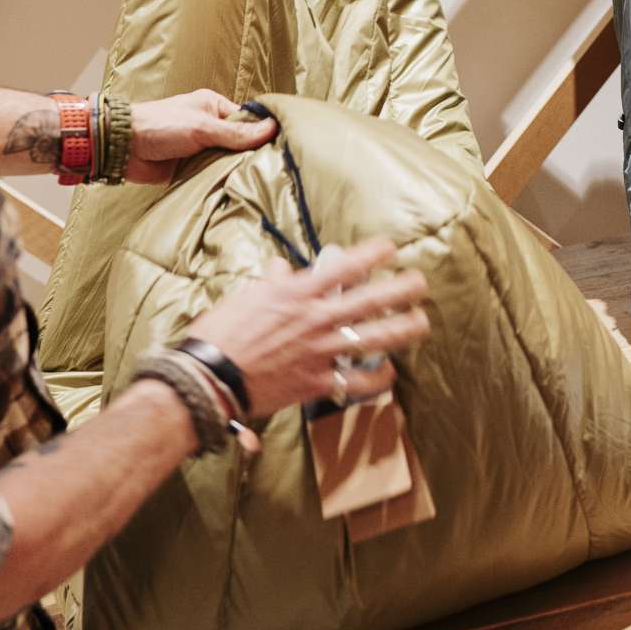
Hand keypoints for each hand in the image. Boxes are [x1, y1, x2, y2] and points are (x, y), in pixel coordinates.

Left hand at [126, 90, 278, 183]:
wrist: (121, 148)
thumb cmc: (159, 126)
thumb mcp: (202, 127)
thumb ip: (237, 133)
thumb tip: (274, 129)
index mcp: (214, 107)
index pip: (249, 121)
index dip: (264, 134)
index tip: (281, 149)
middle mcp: (211, 127)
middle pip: (242, 143)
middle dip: (251, 155)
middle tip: (272, 169)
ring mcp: (203, 149)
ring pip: (230, 161)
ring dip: (237, 170)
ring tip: (258, 181)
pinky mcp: (194, 168)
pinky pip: (216, 175)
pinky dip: (223, 181)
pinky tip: (239, 188)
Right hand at [181, 238, 431, 416]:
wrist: (208, 375)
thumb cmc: (222, 333)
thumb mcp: (246, 297)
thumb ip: (273, 282)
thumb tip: (282, 267)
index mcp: (297, 294)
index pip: (344, 267)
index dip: (373, 254)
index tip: (391, 248)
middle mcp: (316, 319)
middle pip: (371, 300)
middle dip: (402, 289)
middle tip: (422, 283)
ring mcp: (321, 351)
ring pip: (375, 338)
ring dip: (404, 329)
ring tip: (422, 322)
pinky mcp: (318, 381)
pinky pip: (359, 381)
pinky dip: (379, 377)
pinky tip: (391, 371)